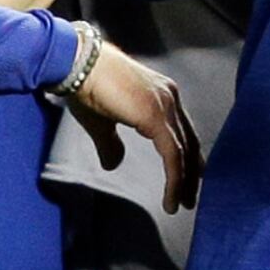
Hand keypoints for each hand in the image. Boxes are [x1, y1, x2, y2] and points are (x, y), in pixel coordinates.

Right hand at [65, 41, 203, 213]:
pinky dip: (174, 180)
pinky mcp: (156, 117)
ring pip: (184, 152)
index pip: (182, 131)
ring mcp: (165, 106)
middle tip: (189, 198)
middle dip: (191, 173)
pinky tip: (170, 199)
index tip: (188, 180)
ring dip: (185, 181)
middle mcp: (170, 97)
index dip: (187, 157)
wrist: (78, 65)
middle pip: (189, 142)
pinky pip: (173, 156)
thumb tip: (114, 165)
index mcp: (161, 94)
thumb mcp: (102, 122)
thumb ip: (111, 144)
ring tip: (182, 204)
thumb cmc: (86, 87)